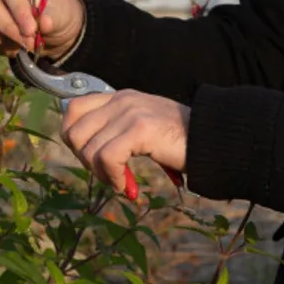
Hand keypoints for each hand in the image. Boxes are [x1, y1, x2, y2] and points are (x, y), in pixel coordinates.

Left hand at [60, 90, 187, 199]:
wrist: (211, 141)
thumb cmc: (179, 141)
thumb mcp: (142, 127)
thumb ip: (116, 130)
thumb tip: (87, 153)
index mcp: (120, 98)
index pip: (73, 110)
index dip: (74, 139)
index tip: (93, 159)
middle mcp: (122, 100)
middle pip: (73, 131)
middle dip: (84, 160)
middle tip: (107, 174)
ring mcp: (130, 112)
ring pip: (88, 149)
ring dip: (101, 174)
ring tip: (120, 182)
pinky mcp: (140, 128)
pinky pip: (107, 158)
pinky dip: (112, 177)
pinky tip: (127, 186)